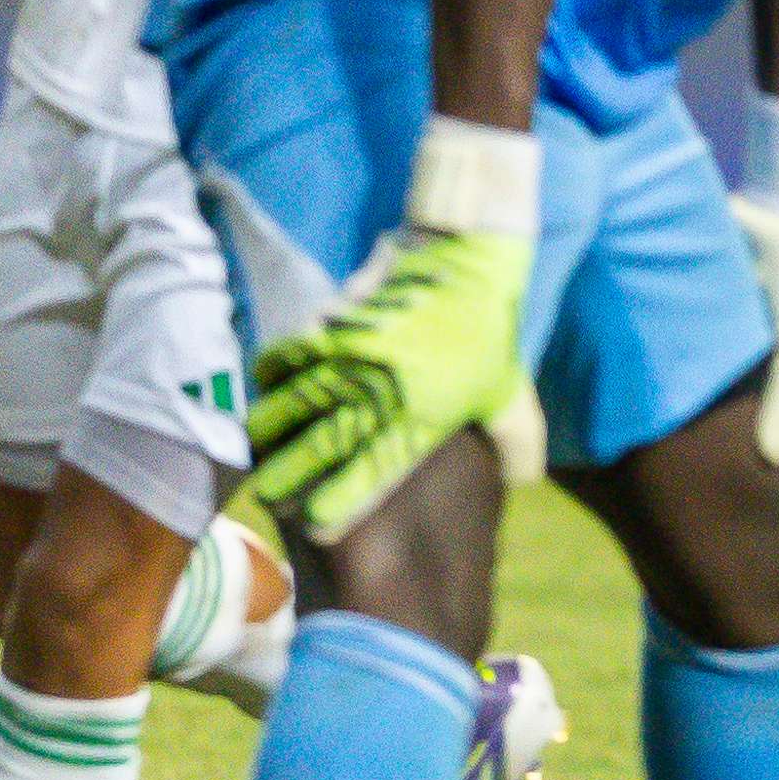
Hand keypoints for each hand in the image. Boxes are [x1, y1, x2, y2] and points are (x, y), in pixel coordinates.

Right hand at [247, 224, 532, 538]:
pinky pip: (296, 349)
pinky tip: (263, 380)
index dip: (347, 498)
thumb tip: (526, 481)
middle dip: (291, 471)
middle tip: (264, 494)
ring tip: (252, 442)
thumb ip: (518, 439)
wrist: (468, 256)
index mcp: (427, 413)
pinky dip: (275, 366)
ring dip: (271, 422)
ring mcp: (358, 354)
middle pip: (327, 440)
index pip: (380, 467)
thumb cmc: (490, 328)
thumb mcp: (511, 389)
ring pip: (300, 397)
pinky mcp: (340, 320)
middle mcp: (386, 389)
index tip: (317, 524)